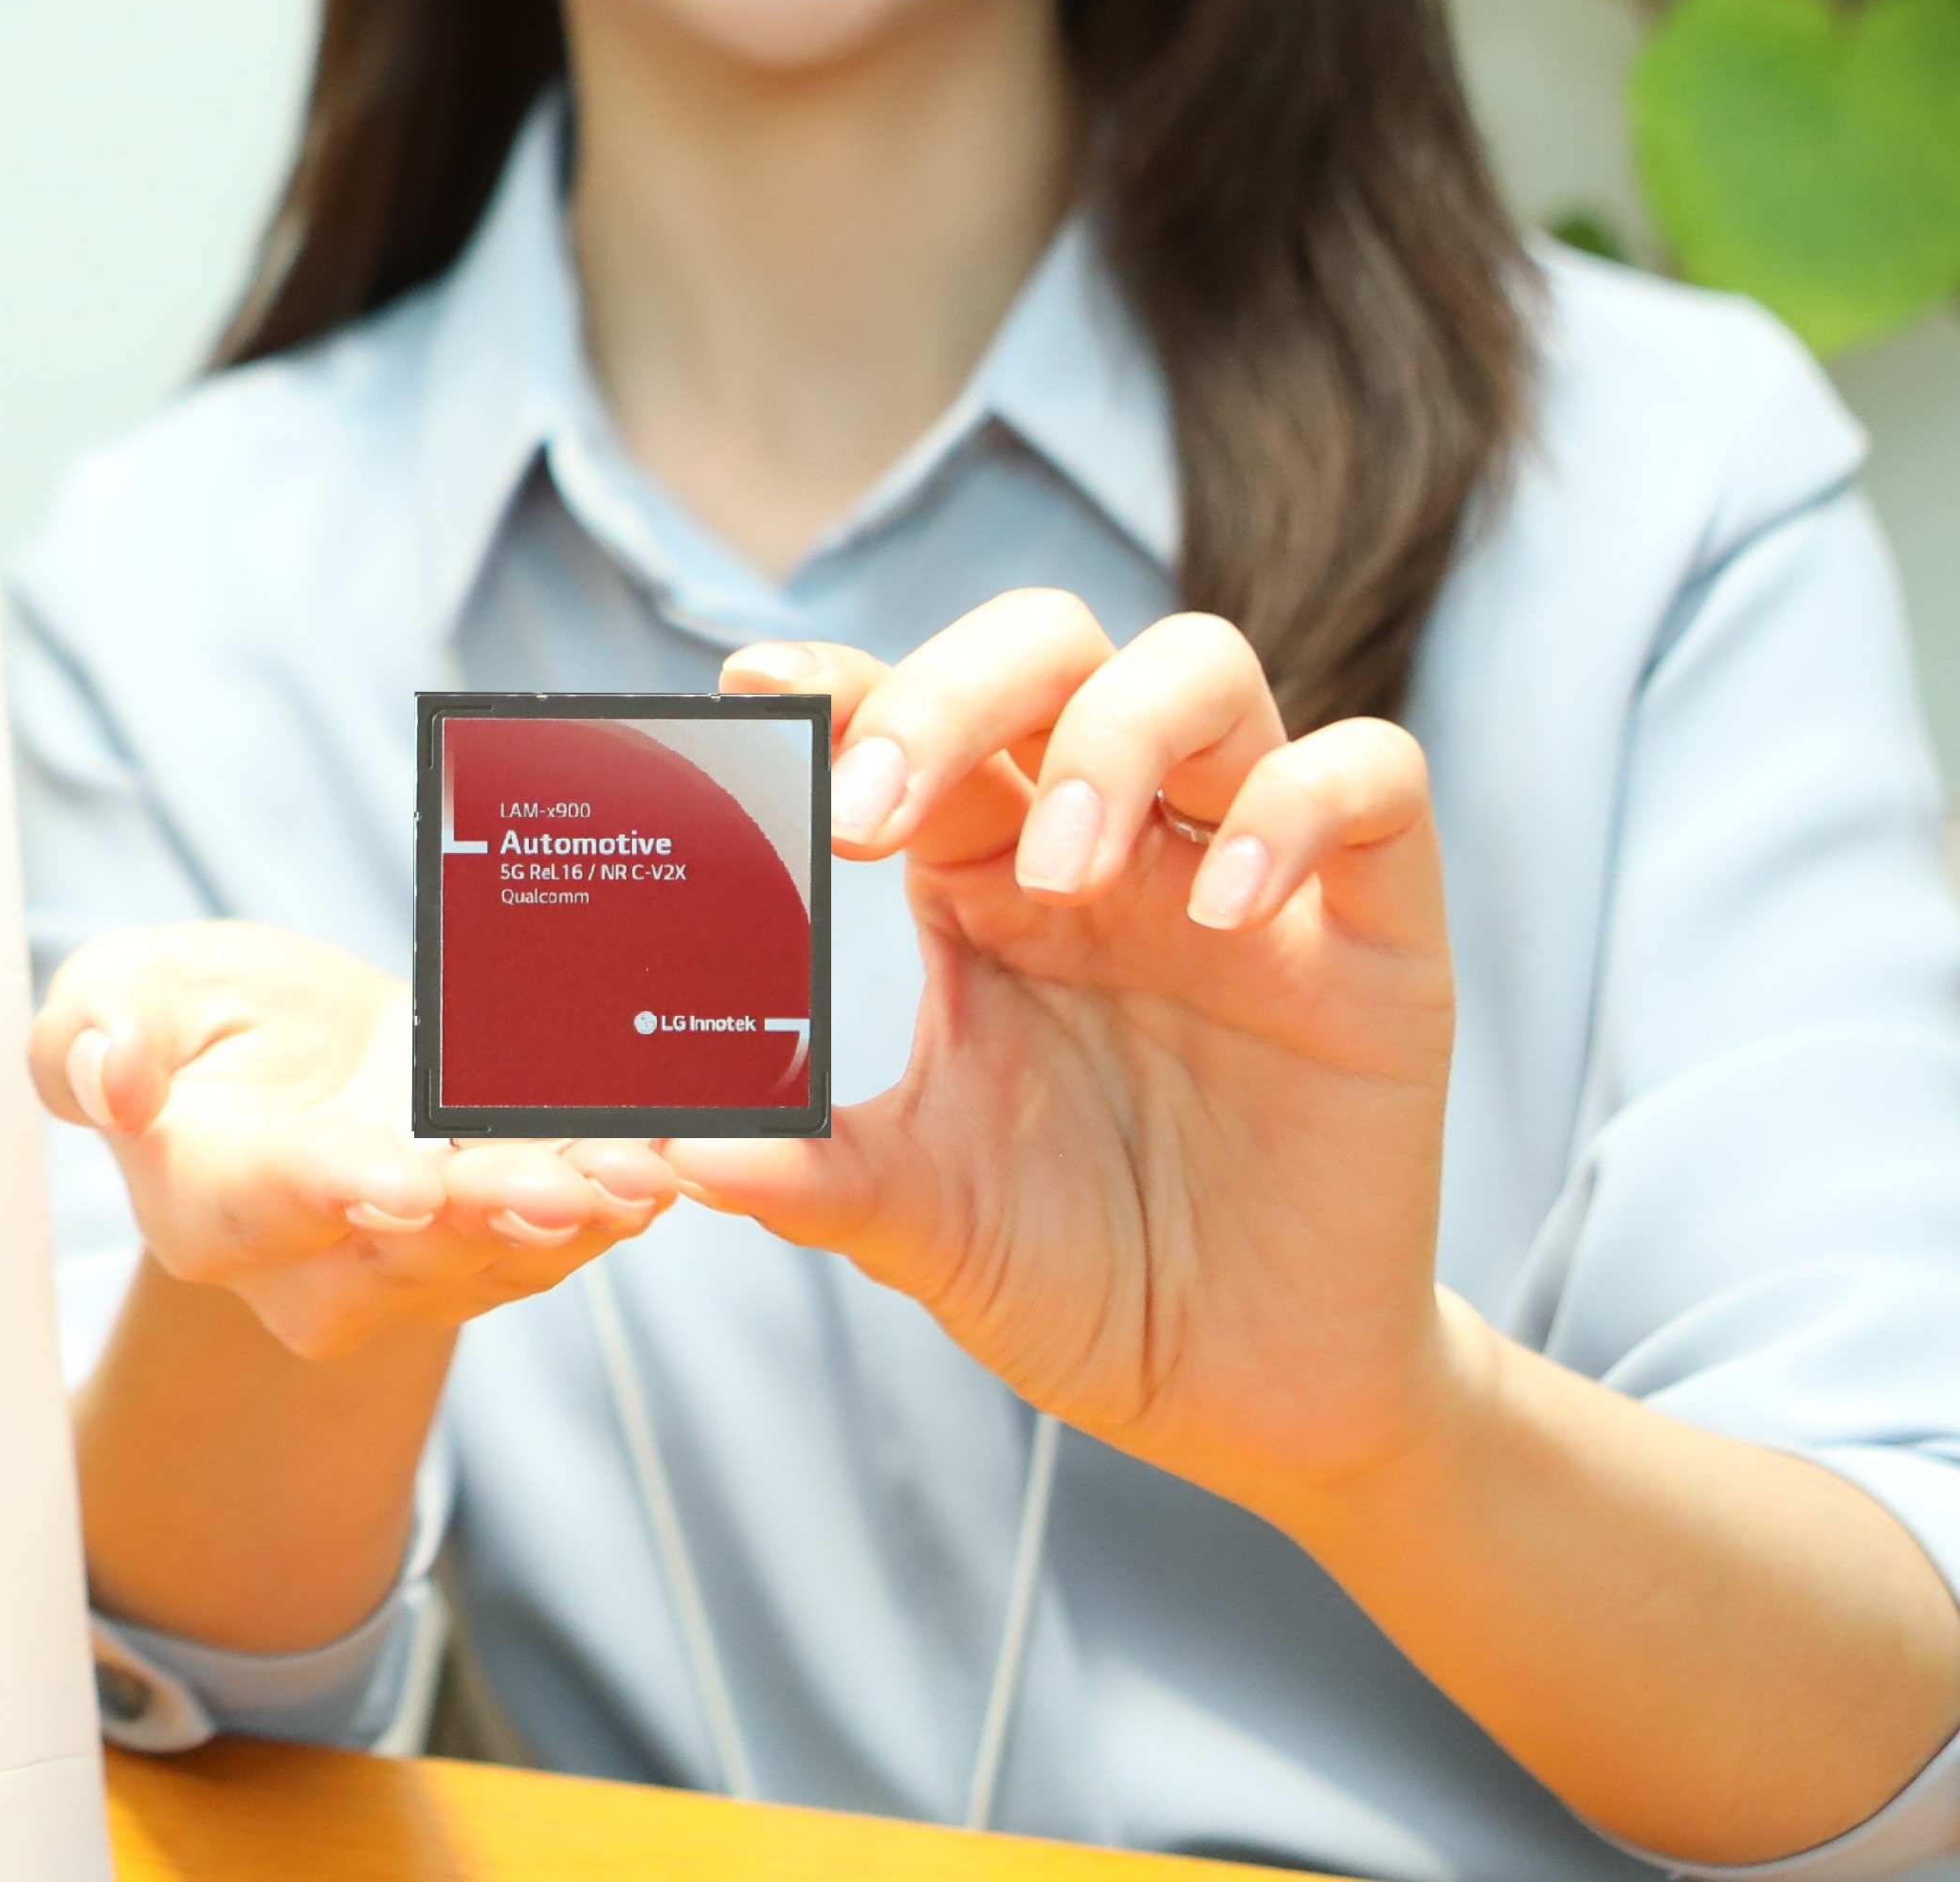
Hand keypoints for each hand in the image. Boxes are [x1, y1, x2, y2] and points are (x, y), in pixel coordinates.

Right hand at [34, 921, 676, 1359]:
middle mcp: (299, 1265)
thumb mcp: (122, 988)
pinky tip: (658, 1166)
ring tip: (635, 1174)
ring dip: (570, 1221)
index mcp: (200, 1199)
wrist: (283, 1055)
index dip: (333, 1192)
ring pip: (492, 1258)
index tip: (402, 1182)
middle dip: (484, 1220)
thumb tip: (113, 1079)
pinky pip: (551, 1243)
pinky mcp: (480, 1253)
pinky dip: (610, 1208)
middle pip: (398, 1256)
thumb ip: (93, 1029)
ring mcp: (400, 1271)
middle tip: (560, 1186)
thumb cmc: (191, 1023)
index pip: (263, 1205)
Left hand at [671, 596, 1461, 1515]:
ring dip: (1114, 736)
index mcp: (982, 876)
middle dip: (950, 688)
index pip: (908, 716)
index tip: (752, 694)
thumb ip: (806, 1175)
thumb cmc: (1075, 1274)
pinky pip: (1374, 782)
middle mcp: (1112, 841)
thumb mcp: (920, 1222)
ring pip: (1203, 669)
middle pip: (1045, 648)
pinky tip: (1230, 905)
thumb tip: (659, 1147)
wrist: (1243, 1391)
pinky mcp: (1378, 934)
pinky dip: (1302, 807)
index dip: (839, 683)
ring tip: (1063, 869)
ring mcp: (1250, 872)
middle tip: (873, 811)